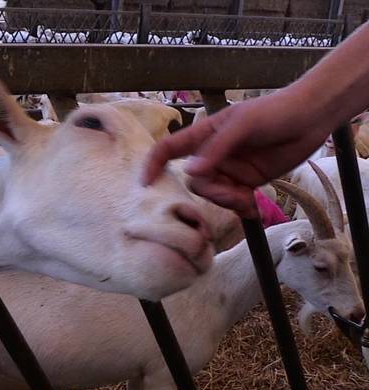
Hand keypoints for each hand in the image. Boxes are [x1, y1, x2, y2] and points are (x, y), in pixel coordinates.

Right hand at [142, 91, 330, 217]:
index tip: (146, 184)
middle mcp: (213, 154)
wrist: (312, 117)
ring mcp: (230, 169)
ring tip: (249, 200)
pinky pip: (234, 201)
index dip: (154, 164)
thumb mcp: (243, 125)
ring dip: (228, 201)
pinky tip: (254, 209)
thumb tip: (189, 173)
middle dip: (212, 192)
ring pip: (213, 193)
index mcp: (205, 134)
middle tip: (235, 194)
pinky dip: (241, 208)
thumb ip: (216, 148)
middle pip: (195, 181)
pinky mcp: (247, 181)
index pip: (169, 149)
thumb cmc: (275, 111)